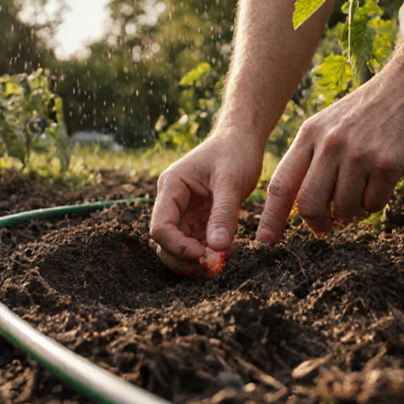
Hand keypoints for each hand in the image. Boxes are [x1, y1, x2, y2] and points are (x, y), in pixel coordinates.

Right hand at [149, 130, 263, 276]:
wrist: (242, 139)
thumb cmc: (235, 152)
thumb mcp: (231, 182)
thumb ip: (223, 215)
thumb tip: (217, 249)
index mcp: (172, 187)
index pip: (161, 228)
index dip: (179, 248)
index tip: (206, 256)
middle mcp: (172, 201)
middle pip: (166, 243)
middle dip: (188, 258)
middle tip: (217, 264)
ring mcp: (184, 211)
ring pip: (180, 248)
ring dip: (200, 258)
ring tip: (227, 256)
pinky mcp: (198, 218)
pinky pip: (196, 243)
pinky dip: (210, 252)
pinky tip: (230, 249)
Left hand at [256, 68, 403, 242]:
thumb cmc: (368, 113)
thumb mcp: (330, 126)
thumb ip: (312, 160)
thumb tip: (304, 210)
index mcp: (309, 135)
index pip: (281, 184)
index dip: (271, 217)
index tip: (264, 242)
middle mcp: (329, 144)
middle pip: (309, 205)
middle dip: (318, 223)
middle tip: (327, 227)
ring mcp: (358, 153)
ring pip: (344, 209)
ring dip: (353, 212)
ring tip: (362, 192)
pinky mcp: (387, 163)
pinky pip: (373, 204)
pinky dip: (376, 202)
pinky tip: (382, 182)